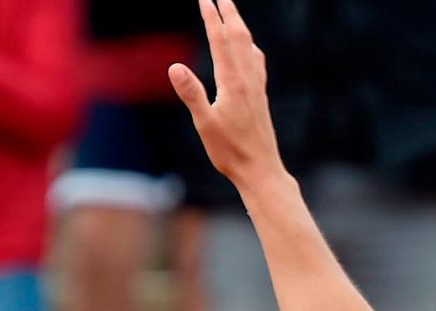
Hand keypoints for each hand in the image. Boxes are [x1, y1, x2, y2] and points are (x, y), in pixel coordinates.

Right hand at [169, 0, 284, 186]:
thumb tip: (174, 67)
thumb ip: (191, 93)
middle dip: (229, 14)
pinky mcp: (260, 98)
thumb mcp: (205, 124)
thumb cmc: (231, 151)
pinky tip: (251, 50)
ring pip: (250, 48)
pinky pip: (257, 64)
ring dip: (240, 27)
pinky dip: (251, 48)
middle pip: (239, 38)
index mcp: (232, 83)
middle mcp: (247, 81)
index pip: (221, 42)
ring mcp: (257, 88)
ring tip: (233, 13)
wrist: (261, 170)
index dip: (212, 18)